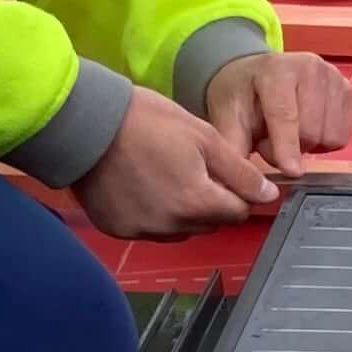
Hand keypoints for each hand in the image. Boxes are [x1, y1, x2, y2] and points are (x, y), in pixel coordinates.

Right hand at [69, 87, 281, 240]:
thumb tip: (268, 196)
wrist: (83, 122)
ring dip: (181, 210)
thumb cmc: (144, 121)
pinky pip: (148, 228)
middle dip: (209, 201)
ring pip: (180, 228)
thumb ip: (240, 172)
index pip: (238, 212)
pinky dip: (151, 213)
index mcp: (197, 203)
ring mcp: (141, 230)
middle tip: (189, 167)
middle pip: (210, 223)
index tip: (224, 172)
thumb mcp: (203, 136)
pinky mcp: (117, 229)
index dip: (237, 191)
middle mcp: (171, 225)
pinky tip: (139, 186)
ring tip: (162, 174)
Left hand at [203, 49, 351, 178]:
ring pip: (331, 136)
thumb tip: (239, 183)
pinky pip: (343, 135)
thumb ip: (234, 147)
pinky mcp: (348, 89)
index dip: (287, 146)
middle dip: (292, 148)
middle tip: (271, 143)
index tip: (291, 172)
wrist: (255, 73)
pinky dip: (325, 141)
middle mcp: (310, 67)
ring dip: (310, 146)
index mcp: (276, 70)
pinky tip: (307, 129)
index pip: (286, 114)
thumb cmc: (241, 94)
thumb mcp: (227, 117)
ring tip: (289, 134)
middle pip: (312, 130)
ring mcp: (334, 77)